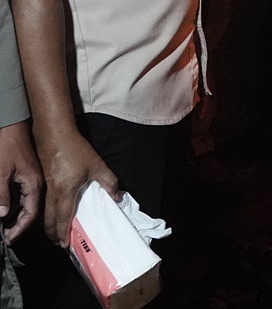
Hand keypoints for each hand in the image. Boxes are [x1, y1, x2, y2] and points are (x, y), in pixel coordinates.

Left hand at [0, 121, 41, 242]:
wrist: (11, 124)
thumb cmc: (7, 144)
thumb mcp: (0, 171)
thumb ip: (1, 194)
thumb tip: (2, 215)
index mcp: (34, 183)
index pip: (31, 212)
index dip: (20, 227)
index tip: (10, 238)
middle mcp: (37, 182)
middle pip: (31, 210)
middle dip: (20, 225)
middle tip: (8, 236)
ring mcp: (33, 177)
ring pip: (27, 203)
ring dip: (17, 216)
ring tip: (7, 227)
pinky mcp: (27, 173)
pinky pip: (24, 195)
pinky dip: (16, 205)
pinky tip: (8, 209)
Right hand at [37, 127, 117, 245]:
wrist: (55, 135)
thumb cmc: (75, 150)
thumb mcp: (97, 165)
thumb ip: (109, 182)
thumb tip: (118, 197)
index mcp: (65, 192)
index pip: (63, 218)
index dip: (63, 233)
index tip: (65, 245)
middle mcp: (52, 193)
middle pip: (49, 220)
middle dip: (54, 233)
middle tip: (60, 242)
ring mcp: (46, 187)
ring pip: (45, 212)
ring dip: (50, 224)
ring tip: (57, 231)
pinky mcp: (44, 181)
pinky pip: (45, 203)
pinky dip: (49, 212)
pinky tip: (55, 212)